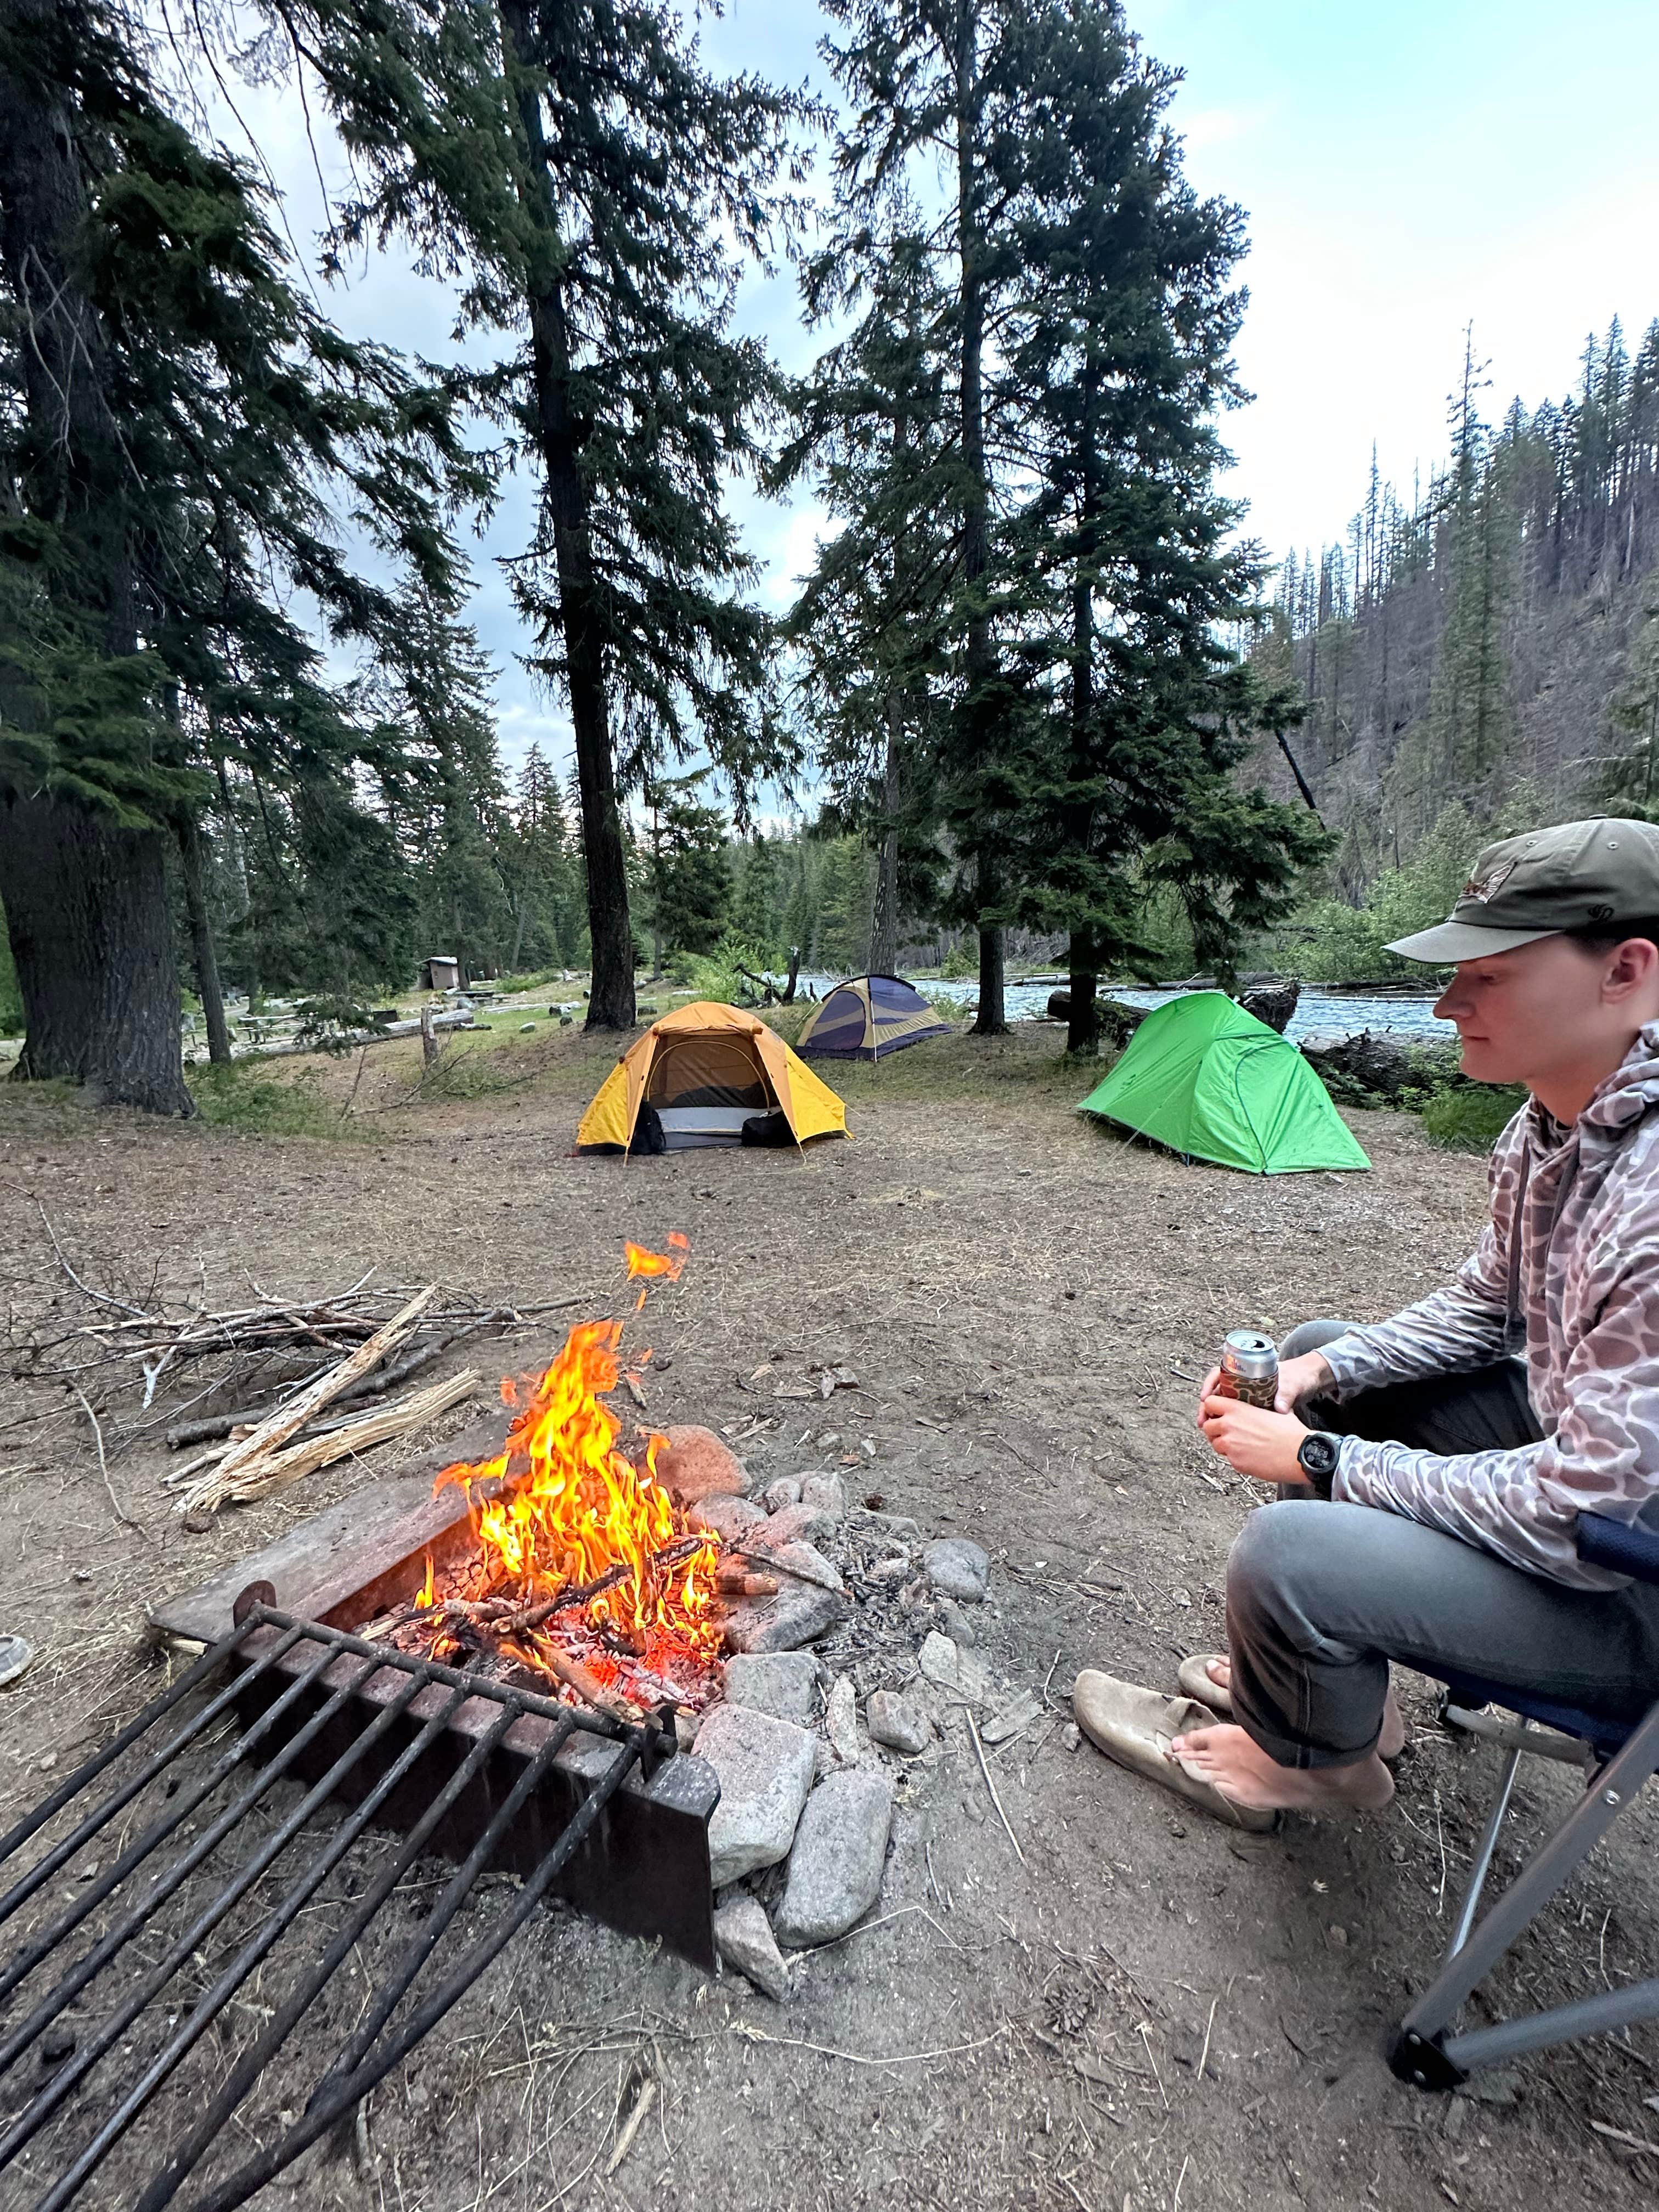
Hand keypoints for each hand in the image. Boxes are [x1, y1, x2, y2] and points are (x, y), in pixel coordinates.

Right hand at [1193, 1349, 1329, 1427]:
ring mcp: (1249, 1395)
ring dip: (1215, 1416)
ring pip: (1224, 1405)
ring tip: (1209, 1430)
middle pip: (1218, 1392)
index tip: (1205, 1397)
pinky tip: (1225, 1433)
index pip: (1221, 1374)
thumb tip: (1278, 1407)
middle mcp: (1245, 1383)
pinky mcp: (1255, 1407)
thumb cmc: (1299, 1377)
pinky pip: (1236, 1414)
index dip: (1209, 1385)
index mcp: (1249, 1373)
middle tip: (1202, 1420)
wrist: (1309, 1381)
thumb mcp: (1291, 1384)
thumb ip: (1285, 1395)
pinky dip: (1228, 1422)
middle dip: (1207, 1406)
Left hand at [1198, 1395, 1312, 1486]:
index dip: (1212, 1408)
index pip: (1209, 1403)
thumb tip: (1260, 1406)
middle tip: (1227, 1432)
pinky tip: (1250, 1454)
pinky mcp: (1236, 1462)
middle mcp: (1229, 1426)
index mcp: (1237, 1409)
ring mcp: (1230, 1445)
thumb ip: (1258, 1407)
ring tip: (1240, 1444)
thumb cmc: (1291, 1433)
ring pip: (1215, 1444)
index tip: (1217, 1413)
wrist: (1300, 1454)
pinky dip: (1235, 1457)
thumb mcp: (1274, 1409)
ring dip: (1223, 1444)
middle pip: (1206, 1426)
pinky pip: (1228, 1459)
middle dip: (1215, 1429)